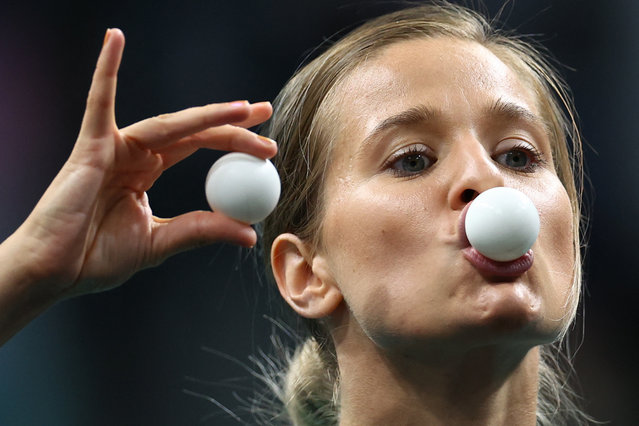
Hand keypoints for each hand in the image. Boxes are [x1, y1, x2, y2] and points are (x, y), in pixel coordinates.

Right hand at [3, 28, 276, 299]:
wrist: (56, 272)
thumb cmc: (96, 257)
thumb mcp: (160, 243)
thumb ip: (201, 231)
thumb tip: (250, 234)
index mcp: (147, 171)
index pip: (198, 146)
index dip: (233, 141)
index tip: (267, 147)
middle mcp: (135, 153)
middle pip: (192, 129)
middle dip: (232, 120)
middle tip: (266, 111)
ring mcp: (114, 146)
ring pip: (170, 122)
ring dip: (209, 114)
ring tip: (246, 108)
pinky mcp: (91, 145)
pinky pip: (99, 102)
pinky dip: (105, 69)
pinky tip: (115, 39)